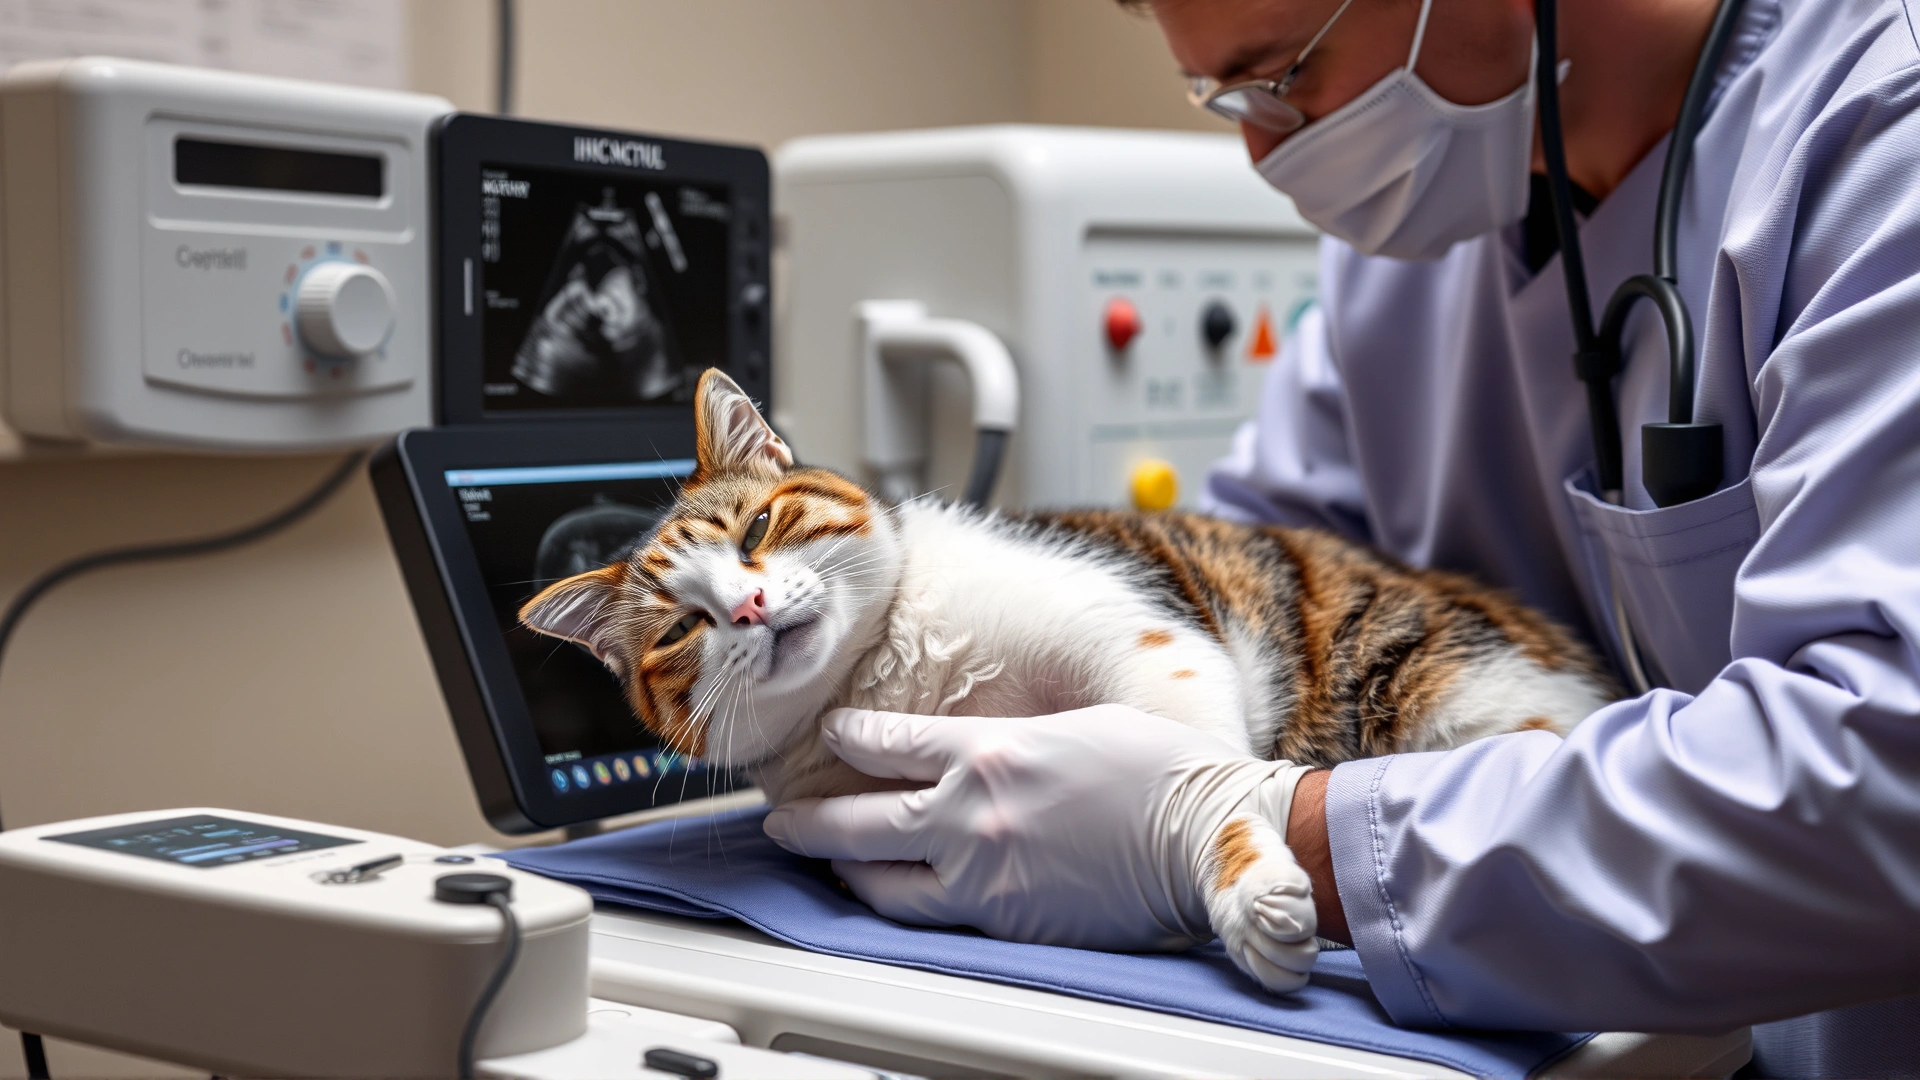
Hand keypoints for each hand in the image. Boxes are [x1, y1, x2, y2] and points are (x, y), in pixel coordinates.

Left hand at [762, 706, 1319, 991]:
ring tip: (824, 864)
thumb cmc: (1158, 770)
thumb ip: (1008, 742)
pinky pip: (927, 915)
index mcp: (989, 749)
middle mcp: (970, 811)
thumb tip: (975, 754)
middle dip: (810, 819)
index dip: (851, 739)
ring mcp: (981, 872)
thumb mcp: (1072, 725)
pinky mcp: (1003, 920)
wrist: (1203, 836)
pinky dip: (894, 903)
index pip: (890, 743)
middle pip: (858, 818)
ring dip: (842, 869)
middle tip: (783, 818)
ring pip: (878, 878)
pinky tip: (886, 897)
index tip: (833, 736)